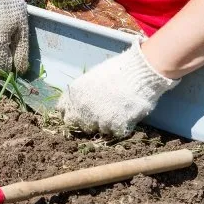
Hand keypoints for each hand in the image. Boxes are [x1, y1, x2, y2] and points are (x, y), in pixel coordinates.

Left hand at [57, 40, 179, 136]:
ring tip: (118, 110)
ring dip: (106, 124)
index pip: (64, 111)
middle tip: (102, 113)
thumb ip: (82, 93)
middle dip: (88, 121)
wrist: (140, 72)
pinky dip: (121, 126)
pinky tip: (126, 114)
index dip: (73, 113)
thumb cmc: (117, 71)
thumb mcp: (92, 78)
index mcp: (74, 94)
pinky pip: (115, 132)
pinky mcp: (115, 126)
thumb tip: (78, 104)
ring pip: (98, 130)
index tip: (80, 113)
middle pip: (79, 125)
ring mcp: (98, 119)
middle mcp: (82, 109)